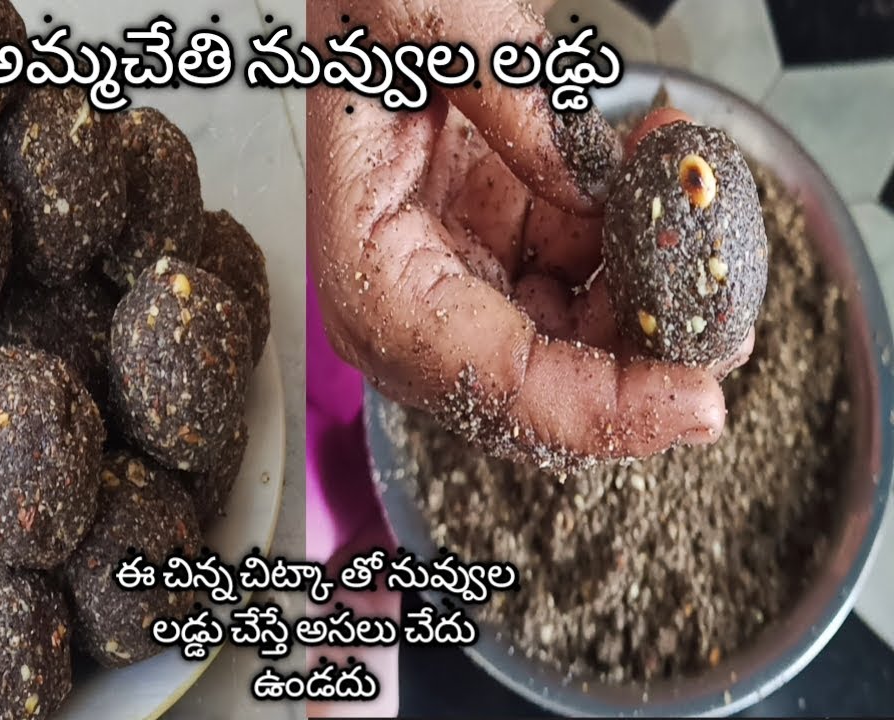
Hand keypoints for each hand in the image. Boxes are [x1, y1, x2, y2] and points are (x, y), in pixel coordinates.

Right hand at [307, 0, 750, 471]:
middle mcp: (406, 293)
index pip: (482, 377)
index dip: (595, 407)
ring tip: (691, 200)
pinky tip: (658, 172)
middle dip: (641, 367)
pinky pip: (587, 281)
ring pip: (576, 343)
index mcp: (367, 265)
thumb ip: (511, 99)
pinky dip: (639, 247)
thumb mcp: (428, 18)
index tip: (698, 402)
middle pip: (537, 386)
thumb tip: (591, 189)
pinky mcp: (502, 241)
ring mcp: (459, 271)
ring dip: (652, 295)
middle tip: (727, 320)